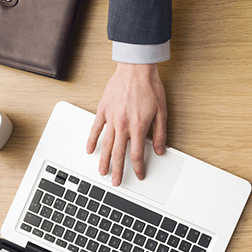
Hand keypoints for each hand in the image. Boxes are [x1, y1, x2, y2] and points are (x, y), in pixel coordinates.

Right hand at [86, 62, 166, 185]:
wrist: (136, 69)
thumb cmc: (150, 88)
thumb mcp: (162, 112)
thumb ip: (160, 134)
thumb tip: (161, 150)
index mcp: (138, 127)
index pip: (137, 154)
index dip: (138, 167)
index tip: (139, 175)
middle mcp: (123, 125)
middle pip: (119, 154)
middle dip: (118, 171)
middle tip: (116, 182)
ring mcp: (111, 118)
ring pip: (106, 144)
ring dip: (104, 160)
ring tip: (102, 172)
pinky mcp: (102, 110)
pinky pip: (95, 128)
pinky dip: (91, 140)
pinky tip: (90, 150)